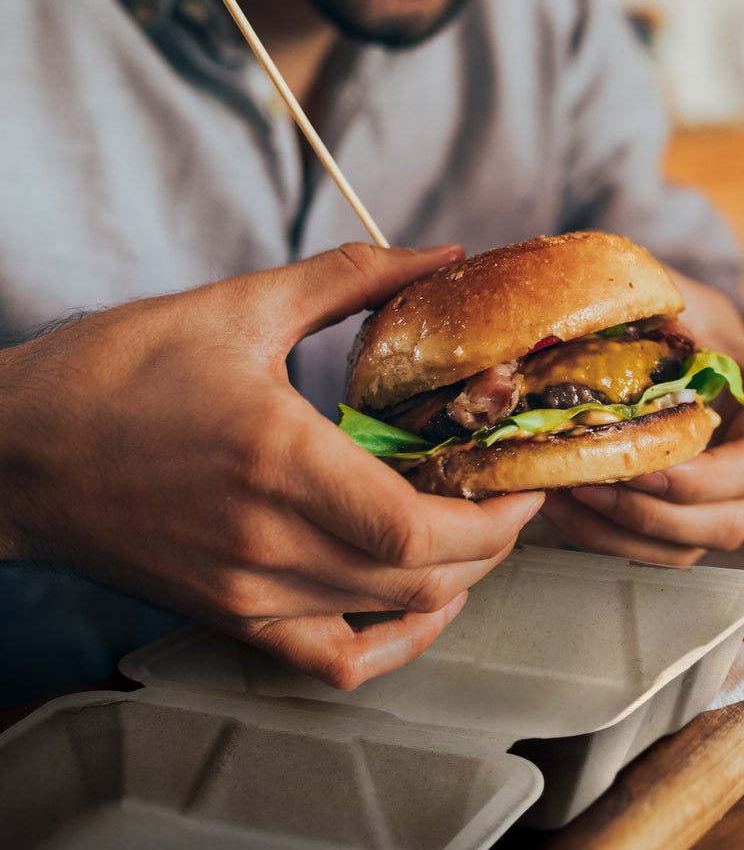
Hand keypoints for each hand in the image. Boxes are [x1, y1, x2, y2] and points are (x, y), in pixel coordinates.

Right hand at [0, 243, 542, 687]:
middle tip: (515, 500)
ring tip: (478, 534)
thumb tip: (438, 254)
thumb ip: (350, 277)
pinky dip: (389, 643)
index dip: (491, 518)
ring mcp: (246, 591)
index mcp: (277, 459)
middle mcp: (266, 541)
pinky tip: (416, 604)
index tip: (523, 483)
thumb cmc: (116, 372)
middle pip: (418, 579)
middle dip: (491, 547)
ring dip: (453, 583)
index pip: (414, 526)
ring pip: (386, 620)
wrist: (14, 450)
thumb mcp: (240, 307)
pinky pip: (329, 660)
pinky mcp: (228, 614)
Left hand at [539, 272, 743, 564]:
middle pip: (728, 519)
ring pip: (689, 546)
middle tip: (589, 486)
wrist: (675, 325)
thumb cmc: (675, 305)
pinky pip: (656, 549)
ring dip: (621, 534)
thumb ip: (645, 305)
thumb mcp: (669, 292)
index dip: (702, 479)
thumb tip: (576, 328)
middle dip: (652, 514)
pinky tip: (560, 506)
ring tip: (563, 499)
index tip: (644, 469)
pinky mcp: (690, 516)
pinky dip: (606, 538)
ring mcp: (729, 496)